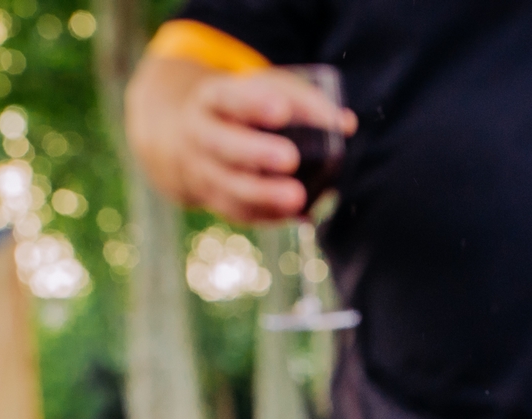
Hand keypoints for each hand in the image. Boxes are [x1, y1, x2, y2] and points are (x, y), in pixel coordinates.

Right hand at [139, 67, 356, 222]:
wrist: (186, 137)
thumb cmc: (241, 108)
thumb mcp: (261, 90)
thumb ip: (302, 101)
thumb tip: (346, 123)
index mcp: (212, 99)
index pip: (229, 97)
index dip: (253, 103)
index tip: (281, 110)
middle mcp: (200, 135)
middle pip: (222, 145)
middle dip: (256, 152)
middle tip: (290, 158)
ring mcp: (202, 170)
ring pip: (227, 185)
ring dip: (262, 194)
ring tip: (298, 198)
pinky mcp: (213, 199)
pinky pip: (236, 210)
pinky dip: (265, 214)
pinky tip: (294, 215)